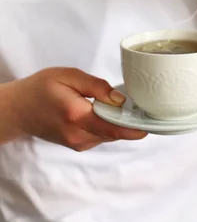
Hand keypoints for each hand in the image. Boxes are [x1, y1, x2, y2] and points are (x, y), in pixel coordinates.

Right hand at [6, 68, 146, 150]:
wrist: (18, 110)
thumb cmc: (41, 88)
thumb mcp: (68, 76)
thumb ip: (96, 86)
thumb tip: (120, 100)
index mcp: (77, 115)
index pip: (113, 127)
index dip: (135, 127)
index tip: (153, 123)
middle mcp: (78, 135)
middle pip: (115, 132)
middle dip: (131, 121)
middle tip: (144, 106)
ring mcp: (78, 143)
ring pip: (109, 135)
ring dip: (119, 122)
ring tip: (125, 105)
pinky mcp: (78, 145)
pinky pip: (101, 136)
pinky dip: (108, 125)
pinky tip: (107, 112)